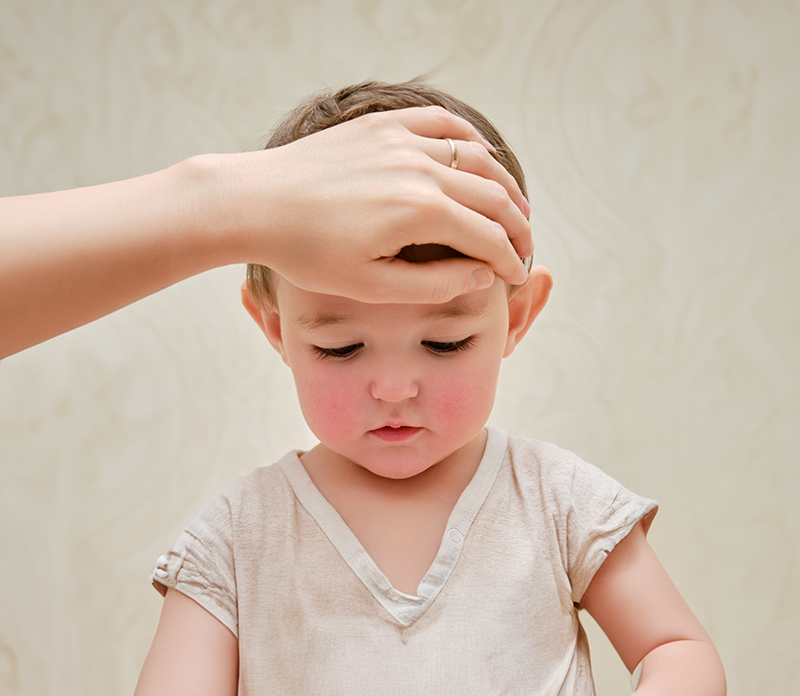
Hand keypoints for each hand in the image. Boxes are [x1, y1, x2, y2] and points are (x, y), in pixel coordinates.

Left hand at [212, 105, 532, 302]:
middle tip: (524, 249)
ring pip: (476, 157)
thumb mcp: (371, 285)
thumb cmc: (307, 253)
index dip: (510, 260)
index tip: (517, 276)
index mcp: (421, 212)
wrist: (255, 203)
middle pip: (492, 195)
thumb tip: (482, 274)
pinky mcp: (383, 126)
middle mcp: (421, 168)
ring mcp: (402, 140)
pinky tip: (479, 157)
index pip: (489, 236)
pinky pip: (442, 124)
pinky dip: (470, 141)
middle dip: (517, 227)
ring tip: (515, 209)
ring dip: (503, 185)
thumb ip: (434, 283)